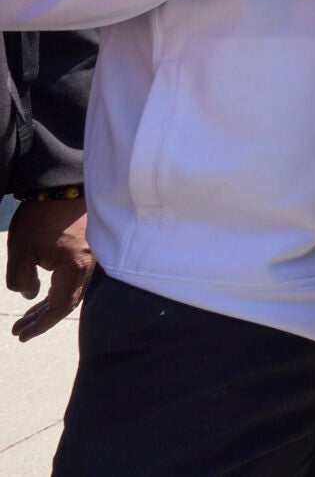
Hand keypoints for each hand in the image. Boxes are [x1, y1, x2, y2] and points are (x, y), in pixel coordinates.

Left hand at [6, 195, 91, 339]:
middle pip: (67, 301)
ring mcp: (90, 256)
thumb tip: (30, 295)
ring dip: (47, 304)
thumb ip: (21, 279)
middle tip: (19, 330)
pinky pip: (72, 277)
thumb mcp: (20, 250)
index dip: (40, 324)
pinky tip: (42, 293)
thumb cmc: (41, 217)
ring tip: (26, 316)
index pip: (60, 307)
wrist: (63, 184)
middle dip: (41, 318)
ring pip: (69, 290)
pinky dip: (56, 289)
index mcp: (74, 268)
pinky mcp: (87, 248)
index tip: (20, 335)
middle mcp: (88, 265)